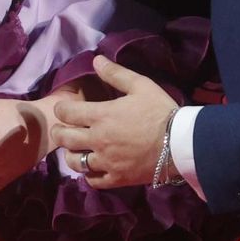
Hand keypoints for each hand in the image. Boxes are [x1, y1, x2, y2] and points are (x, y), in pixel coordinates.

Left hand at [53, 55, 177, 188]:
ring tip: (76, 149)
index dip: (61, 109)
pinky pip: (93, 180)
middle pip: (64, 139)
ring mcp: (106, 162)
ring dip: (72, 154)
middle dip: (59, 132)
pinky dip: (89, 175)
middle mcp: (98, 140)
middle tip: (63, 129)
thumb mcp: (141, 86)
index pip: (66, 112)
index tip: (64, 108)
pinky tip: (93, 168)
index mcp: (101, 115)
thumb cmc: (160, 111)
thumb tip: (96, 60)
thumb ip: (116, 74)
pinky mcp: (117, 178)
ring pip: (75, 162)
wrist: (181, 143)